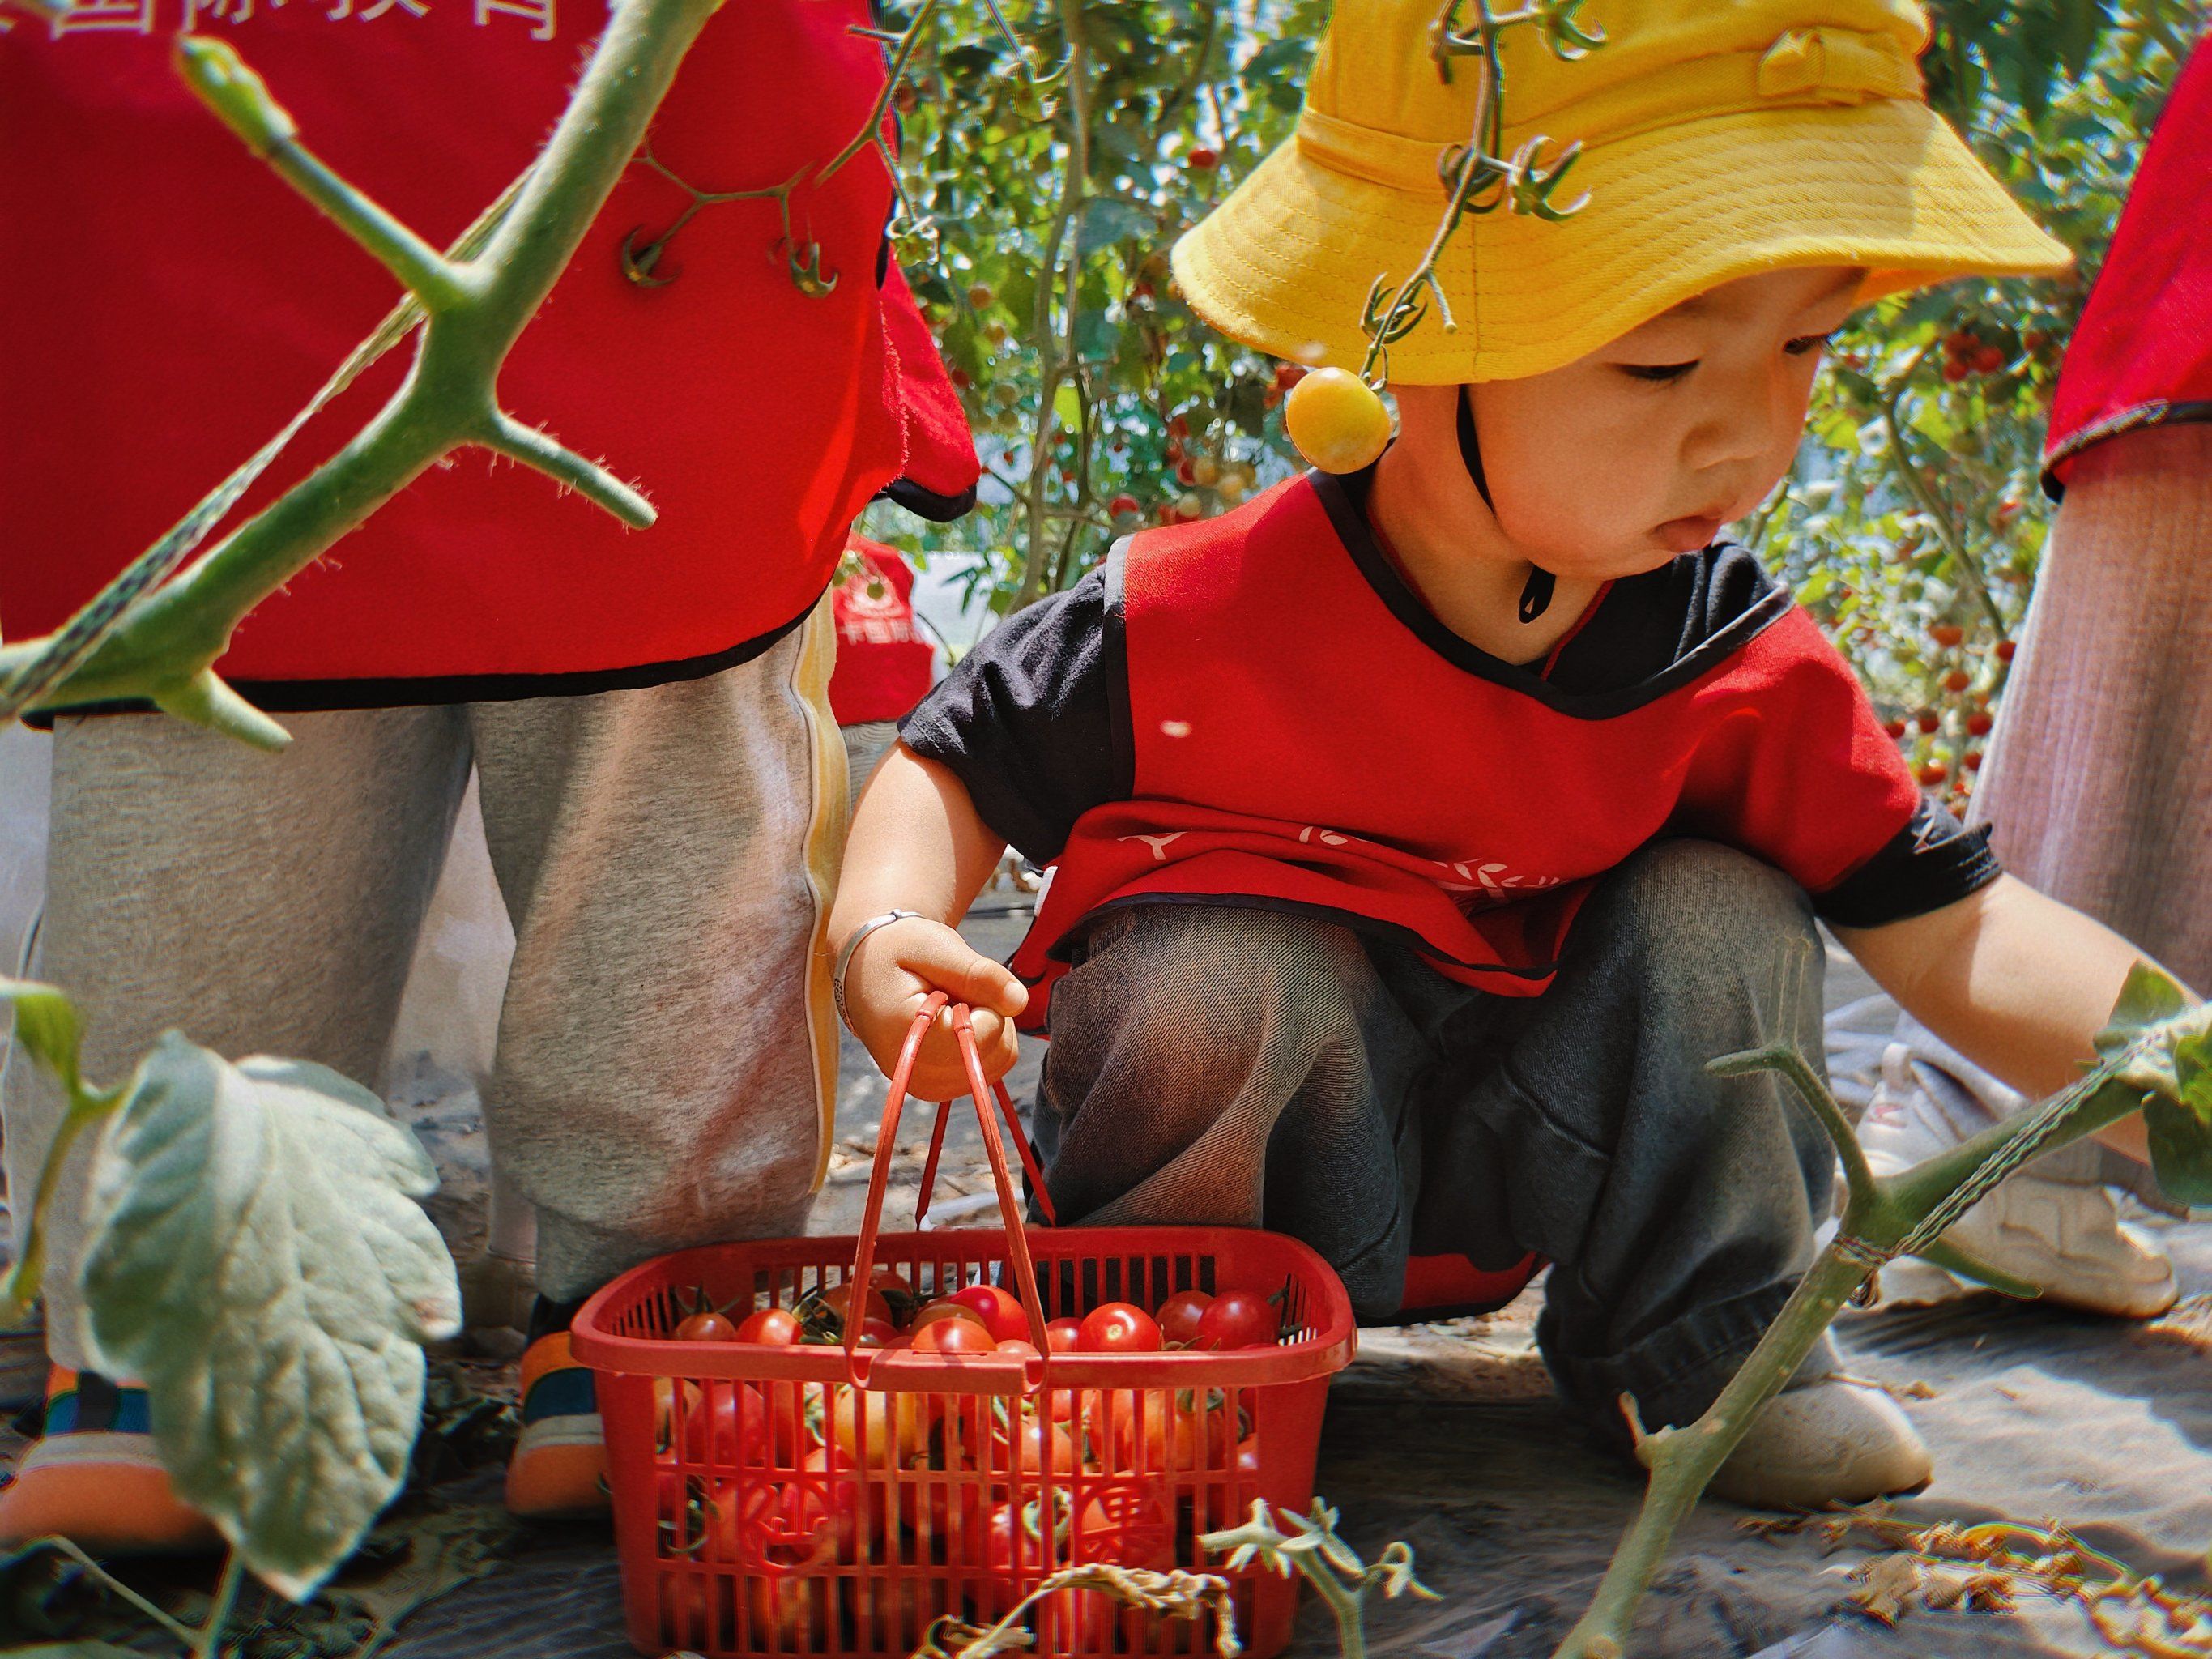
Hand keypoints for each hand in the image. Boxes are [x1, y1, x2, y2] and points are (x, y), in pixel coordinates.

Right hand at [841, 916, 1027, 1100]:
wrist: (865, 971)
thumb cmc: (898, 951)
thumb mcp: (934, 947)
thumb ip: (977, 973)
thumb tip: (1019, 1001)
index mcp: (909, 1037)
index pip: (986, 1030)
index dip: (983, 997)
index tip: (952, 981)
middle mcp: (918, 1075)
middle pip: (998, 1050)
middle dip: (989, 1013)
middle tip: (953, 991)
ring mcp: (929, 1087)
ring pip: (1000, 1061)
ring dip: (989, 1027)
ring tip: (951, 1004)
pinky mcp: (938, 1089)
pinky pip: (990, 1068)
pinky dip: (984, 1041)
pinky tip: (955, 1021)